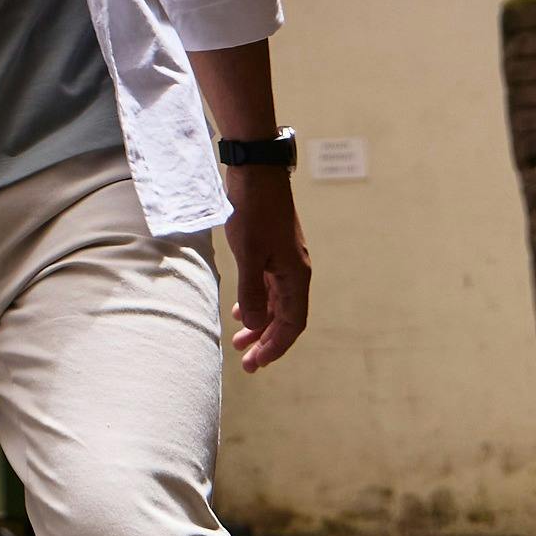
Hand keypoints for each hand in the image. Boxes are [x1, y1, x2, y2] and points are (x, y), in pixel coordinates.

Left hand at [224, 170, 310, 370]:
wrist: (255, 171)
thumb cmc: (253, 210)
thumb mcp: (249, 254)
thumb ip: (253, 291)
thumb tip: (256, 325)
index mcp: (296, 276)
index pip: (292, 324)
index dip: (276, 346)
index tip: (257, 364)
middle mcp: (295, 271)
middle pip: (285, 317)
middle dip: (266, 342)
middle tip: (246, 363)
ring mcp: (284, 260)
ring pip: (276, 303)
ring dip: (260, 323)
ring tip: (239, 341)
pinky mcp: (272, 249)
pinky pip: (268, 287)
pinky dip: (257, 302)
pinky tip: (242, 310)